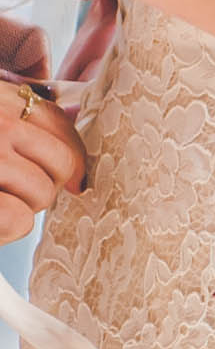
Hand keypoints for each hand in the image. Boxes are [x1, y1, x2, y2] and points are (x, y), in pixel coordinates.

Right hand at [0, 27, 87, 240]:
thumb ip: (17, 119)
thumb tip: (70, 147)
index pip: (61, 123)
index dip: (72, 157)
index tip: (72, 178)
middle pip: (61, 161)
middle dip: (49, 185)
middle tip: (24, 196)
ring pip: (42, 193)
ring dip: (27, 209)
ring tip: (2, 208)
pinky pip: (17, 219)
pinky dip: (10, 229)